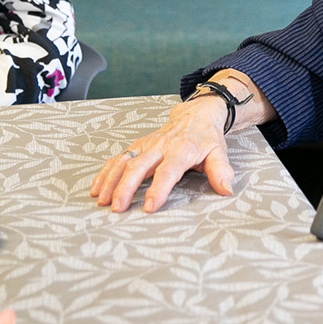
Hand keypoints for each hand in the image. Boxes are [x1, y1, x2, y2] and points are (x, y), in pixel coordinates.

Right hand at [90, 96, 232, 211]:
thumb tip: (226, 190)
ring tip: (101, 201)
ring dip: (110, 181)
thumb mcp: (219, 152)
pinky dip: (104, 172)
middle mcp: (159, 146)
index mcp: (181, 150)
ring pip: (123, 162)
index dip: (158, 189)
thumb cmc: (206, 138)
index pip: (168, 171)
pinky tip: (96, 187)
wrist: (195, 115)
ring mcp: (145, 145)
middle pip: (138, 167)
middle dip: (125, 188)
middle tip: (117, 208)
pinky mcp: (136, 146)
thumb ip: (221, 171)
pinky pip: (117, 159)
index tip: (149, 207)